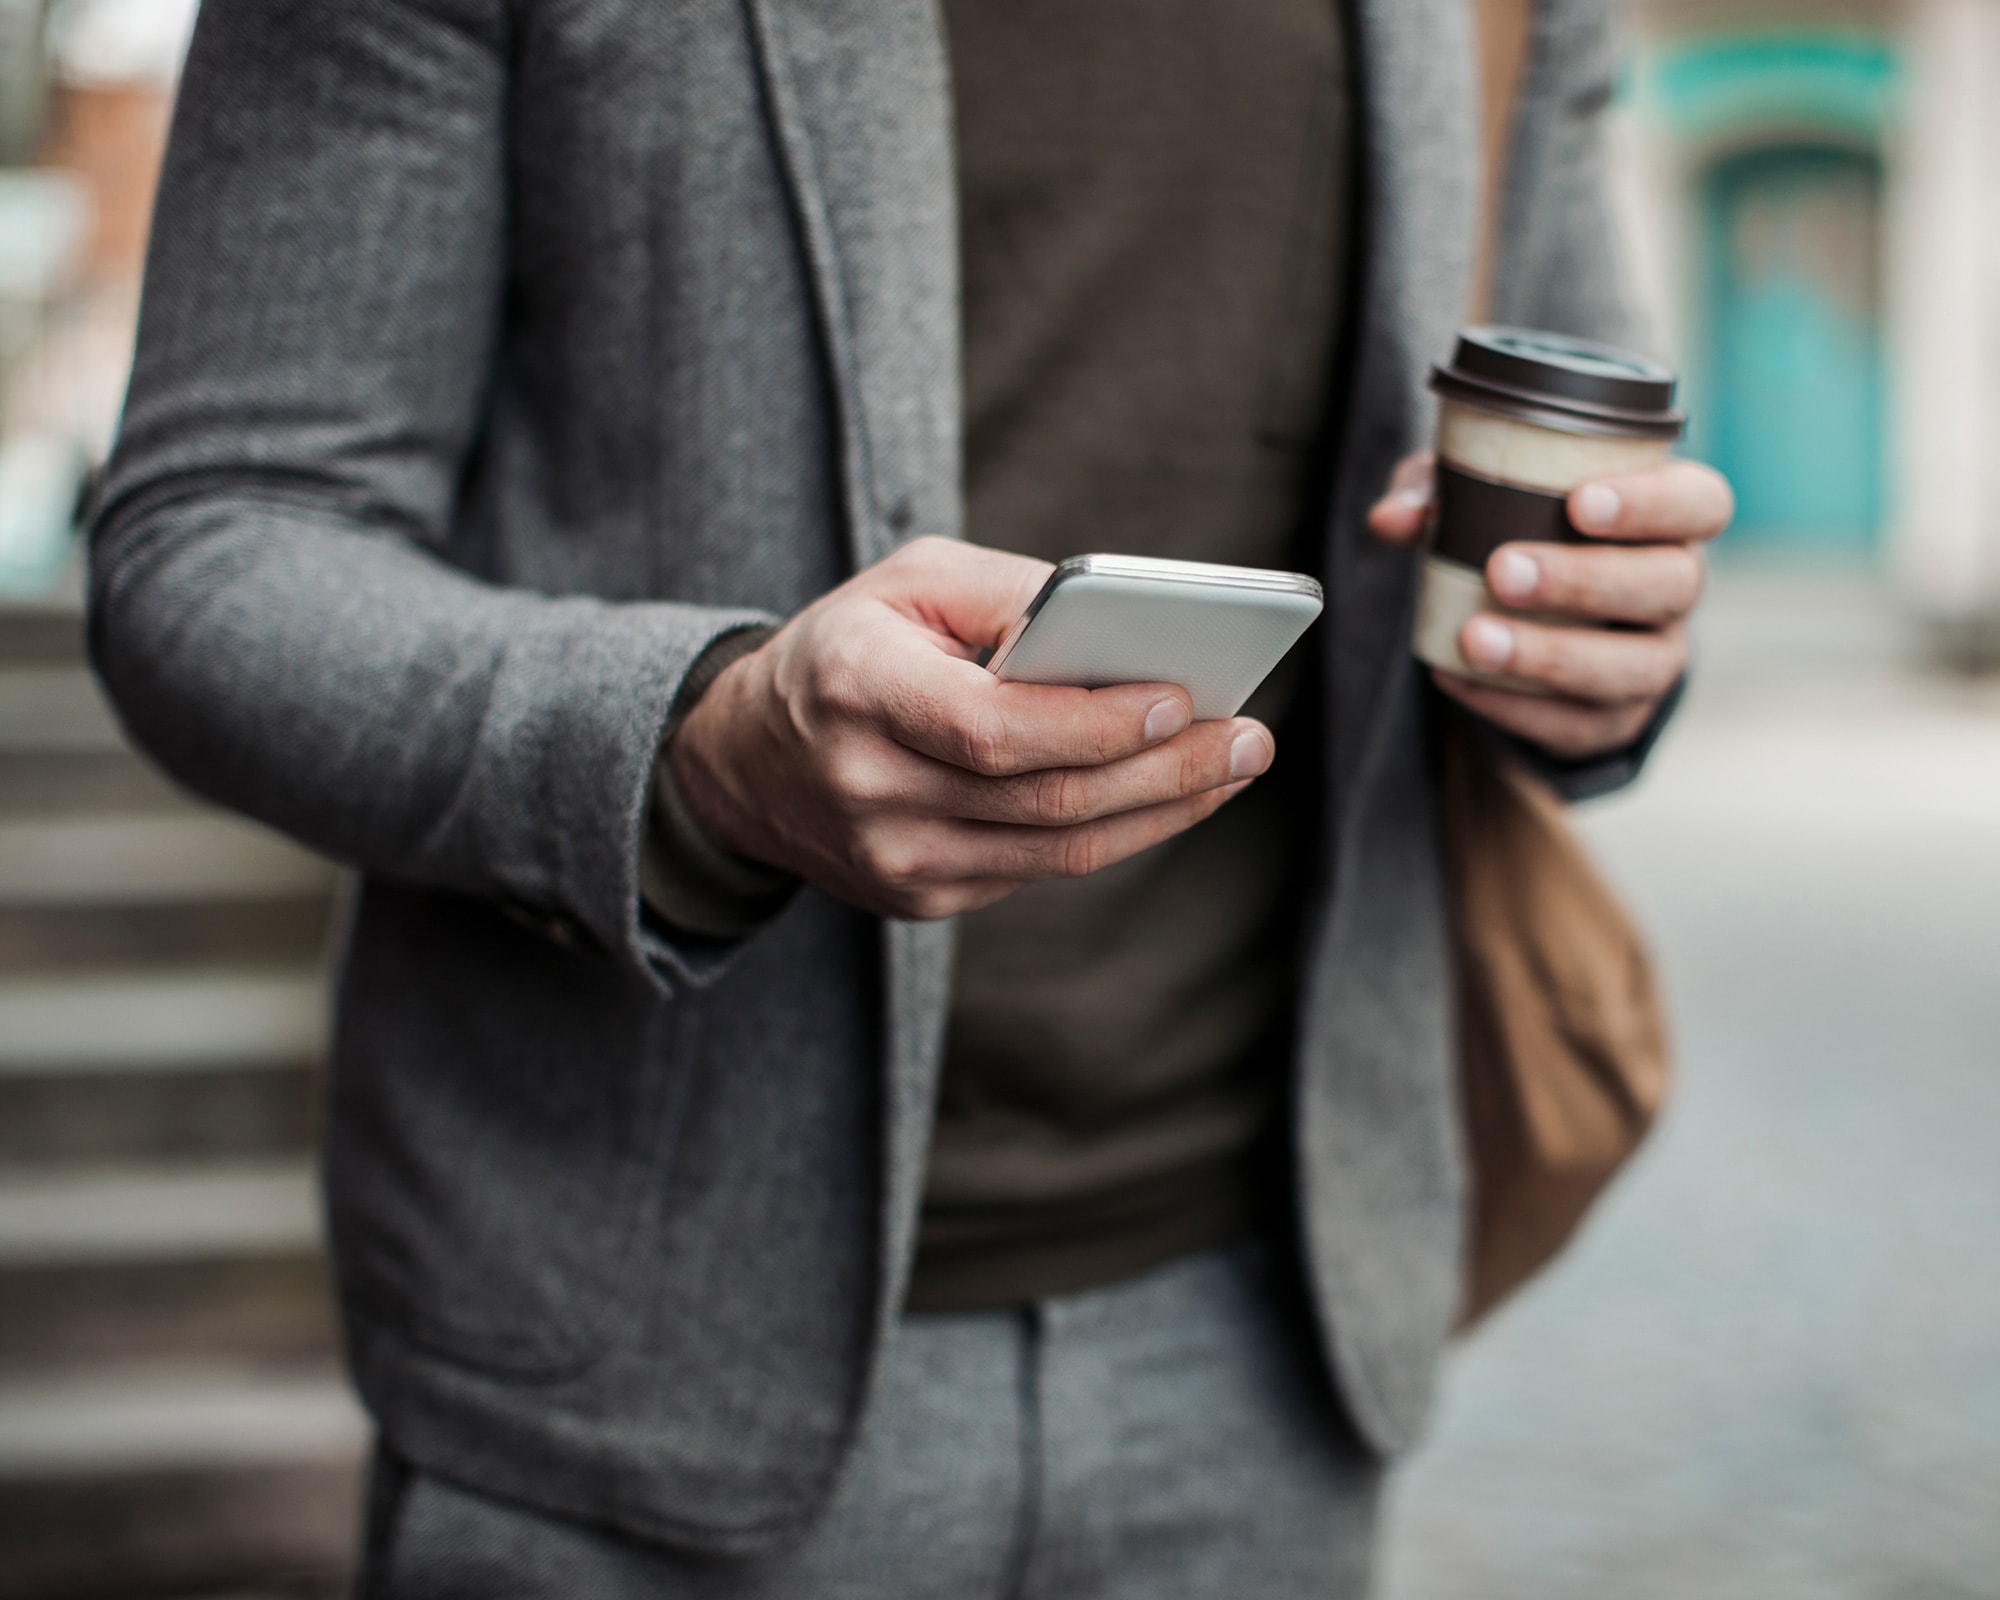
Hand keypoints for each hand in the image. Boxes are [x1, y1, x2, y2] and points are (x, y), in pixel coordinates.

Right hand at [670, 537, 1273, 919]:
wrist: (745, 759)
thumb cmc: (848, 648)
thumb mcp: (909, 582)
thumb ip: (1013, 593)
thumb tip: (1127, 628)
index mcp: (858, 689)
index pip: (993, 727)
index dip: (1095, 722)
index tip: (1184, 697)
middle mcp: (868, 789)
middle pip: (1046, 799)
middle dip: (1166, 769)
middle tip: (1249, 737)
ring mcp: (893, 859)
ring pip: (1058, 851)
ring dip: (1163, 810)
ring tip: (1233, 766)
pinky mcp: (919, 897)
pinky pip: (1040, 870)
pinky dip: (1117, 832)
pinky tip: (1168, 795)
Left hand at [1368, 451, 1731, 758]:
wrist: (1530, 622)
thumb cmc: (1517, 530)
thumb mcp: (1474, 497)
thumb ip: (1436, 494)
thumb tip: (1391, 518)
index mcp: (1668, 519)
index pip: (1700, 502)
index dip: (1653, 502)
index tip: (1581, 502)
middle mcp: (1676, 589)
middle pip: (1669, 584)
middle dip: (1586, 579)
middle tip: (1504, 571)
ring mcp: (1654, 660)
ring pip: (1632, 666)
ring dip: (1551, 654)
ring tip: (1476, 639)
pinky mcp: (1614, 719)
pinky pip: (1578, 724)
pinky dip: (1514, 706)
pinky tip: (1457, 678)